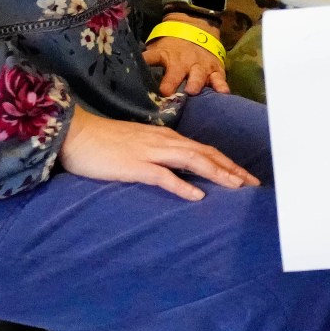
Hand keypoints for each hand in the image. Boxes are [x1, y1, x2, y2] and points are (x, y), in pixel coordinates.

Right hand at [57, 107, 257, 200]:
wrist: (76, 134)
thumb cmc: (105, 142)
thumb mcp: (139, 146)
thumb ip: (159, 155)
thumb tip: (178, 170)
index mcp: (166, 138)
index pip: (205, 150)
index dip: (227, 162)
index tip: (246, 176)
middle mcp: (164, 142)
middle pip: (206, 154)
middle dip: (232, 168)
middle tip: (254, 184)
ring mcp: (150, 152)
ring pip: (192, 160)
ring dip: (217, 173)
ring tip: (237, 186)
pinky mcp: (135, 165)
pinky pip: (163, 176)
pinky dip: (182, 185)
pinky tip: (197, 196)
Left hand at [144, 16, 228, 96]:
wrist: (198, 30)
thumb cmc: (174, 46)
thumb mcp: (158, 50)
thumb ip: (147, 61)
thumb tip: (127, 72)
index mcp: (169, 57)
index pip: (157, 60)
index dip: (157, 73)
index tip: (159, 89)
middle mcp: (185, 63)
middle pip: (180, 72)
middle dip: (176, 82)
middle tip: (172, 93)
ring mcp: (202, 67)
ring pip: (200, 76)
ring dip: (196, 84)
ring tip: (193, 91)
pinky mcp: (217, 71)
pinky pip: (220, 78)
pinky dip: (221, 86)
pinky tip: (223, 93)